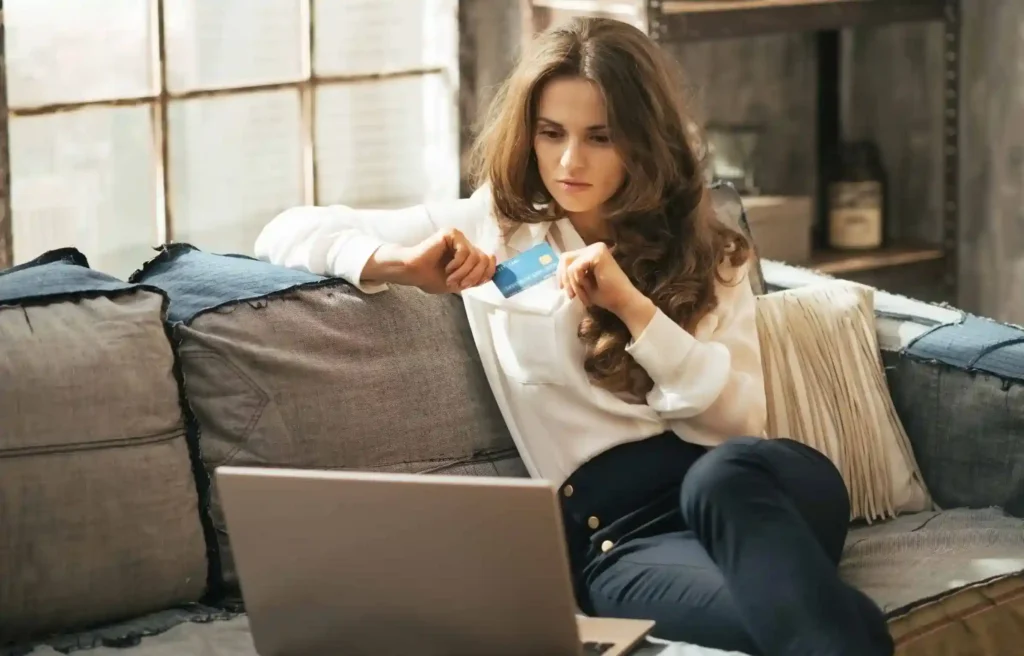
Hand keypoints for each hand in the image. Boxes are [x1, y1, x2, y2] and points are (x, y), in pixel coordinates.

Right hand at [375, 228, 495, 293]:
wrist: (413, 273)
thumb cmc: (432, 278)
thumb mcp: (459, 282)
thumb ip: (475, 278)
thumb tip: (492, 274)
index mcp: (468, 255)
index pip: (489, 261)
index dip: (486, 273)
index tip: (471, 284)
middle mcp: (465, 244)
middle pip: (484, 259)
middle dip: (474, 276)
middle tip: (460, 285)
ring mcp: (459, 238)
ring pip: (475, 257)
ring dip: (464, 273)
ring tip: (451, 279)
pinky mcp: (451, 234)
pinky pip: (465, 251)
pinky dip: (457, 264)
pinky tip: (448, 268)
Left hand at [557, 242, 641, 314]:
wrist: (622, 301)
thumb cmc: (606, 295)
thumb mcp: (583, 283)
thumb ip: (572, 275)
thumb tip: (557, 273)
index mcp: (591, 253)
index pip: (567, 258)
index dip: (561, 273)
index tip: (563, 289)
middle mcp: (594, 247)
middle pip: (565, 258)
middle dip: (564, 278)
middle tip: (571, 295)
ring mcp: (596, 248)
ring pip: (569, 264)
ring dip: (573, 284)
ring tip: (582, 296)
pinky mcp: (598, 253)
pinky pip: (575, 268)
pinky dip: (578, 282)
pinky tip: (588, 289)